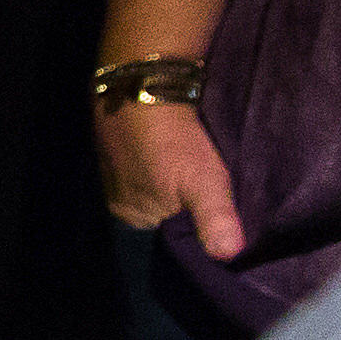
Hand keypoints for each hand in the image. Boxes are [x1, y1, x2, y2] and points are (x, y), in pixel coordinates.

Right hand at [98, 97, 246, 257]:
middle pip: (156, 213)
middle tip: (211, 200)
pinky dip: (163, 164)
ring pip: (151, 188)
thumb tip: (227, 256)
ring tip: (198, 179)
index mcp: (128, 216)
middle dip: (180, 210)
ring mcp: (113, 167)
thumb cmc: (171, 141)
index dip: (186, 233)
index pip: (161, 239)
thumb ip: (216, 221)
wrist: (143, 83)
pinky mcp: (119, 141)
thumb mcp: (203, 184)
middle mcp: (116, 197)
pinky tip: (180, 157)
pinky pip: (146, 164)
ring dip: (172, 185)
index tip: (212, 225)